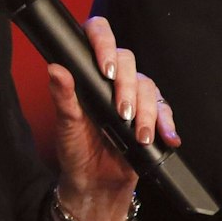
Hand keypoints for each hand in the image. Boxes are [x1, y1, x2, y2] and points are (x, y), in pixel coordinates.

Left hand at [47, 15, 178, 220]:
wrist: (94, 182)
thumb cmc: (76, 149)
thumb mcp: (66, 125)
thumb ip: (63, 97)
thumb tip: (55, 69)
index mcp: (89, 74)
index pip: (98, 38)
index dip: (105, 44)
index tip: (106, 69)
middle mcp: (113, 80)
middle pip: (129, 62)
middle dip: (128, 88)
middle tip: (121, 111)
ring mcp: (133, 96)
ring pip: (148, 86)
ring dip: (146, 111)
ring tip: (139, 135)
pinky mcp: (151, 116)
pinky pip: (164, 111)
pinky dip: (166, 123)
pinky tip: (166, 136)